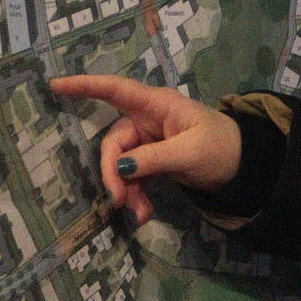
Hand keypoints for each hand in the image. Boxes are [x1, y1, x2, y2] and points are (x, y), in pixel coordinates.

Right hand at [48, 73, 241, 225]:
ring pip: (121, 164)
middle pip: (114, 141)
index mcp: (156, 105)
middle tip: (119, 201)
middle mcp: (147, 118)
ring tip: (140, 214)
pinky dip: (136, 195)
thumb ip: (154, 158)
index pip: (115, 90)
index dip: (84, 86)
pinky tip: (144, 214)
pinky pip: (133, 177)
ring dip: (126, 190)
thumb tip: (120, 167)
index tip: (55, 85)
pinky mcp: (152, 160)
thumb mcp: (189, 153)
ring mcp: (148, 140)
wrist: (244, 166)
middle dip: (113, 172)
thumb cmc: (222, 147)